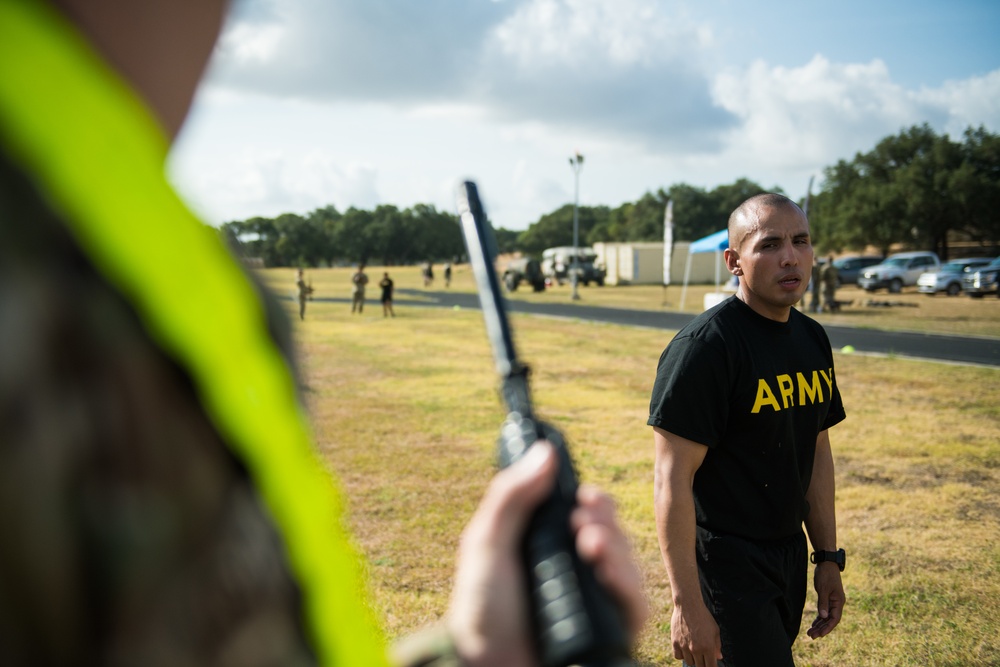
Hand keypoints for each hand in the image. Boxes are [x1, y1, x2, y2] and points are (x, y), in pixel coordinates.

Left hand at [446, 442, 646, 666]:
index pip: (588, 512)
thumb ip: (511, 496)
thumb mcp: (487, 543)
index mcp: (551, 544)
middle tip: (582, 523)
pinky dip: (627, 584)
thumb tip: (545, 451)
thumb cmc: (480, 607)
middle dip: (604, 520)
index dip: (593, 501)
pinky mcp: (608, 628)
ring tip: (592, 545)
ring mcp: (595, 598)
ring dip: (617, 546)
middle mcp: (577, 568)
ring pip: (629, 562)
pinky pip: (635, 603)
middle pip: (613, 532)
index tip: (584, 497)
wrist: (485, 664)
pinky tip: (607, 572)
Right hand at [670, 601, 722, 666]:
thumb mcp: (715, 630)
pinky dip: (682, 654)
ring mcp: (684, 646)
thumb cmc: (704, 617)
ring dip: (692, 658)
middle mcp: (696, 649)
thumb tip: (719, 657)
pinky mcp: (675, 642)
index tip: (710, 664)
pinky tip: (685, 647)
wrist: (688, 605)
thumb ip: (717, 645)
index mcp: (708, 647)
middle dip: (703, 663)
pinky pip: (678, 656)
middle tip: (703, 655)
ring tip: (694, 648)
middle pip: (700, 666)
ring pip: (689, 662)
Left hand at [807, 563, 844, 638]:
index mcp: (838, 602)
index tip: (820, 635)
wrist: (827, 563)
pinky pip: (824, 611)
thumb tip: (823, 617)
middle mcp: (837, 603)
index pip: (834, 619)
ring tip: (810, 633)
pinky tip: (814, 624)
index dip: (827, 628)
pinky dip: (819, 618)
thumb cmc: (826, 575)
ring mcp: (833, 601)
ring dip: (819, 625)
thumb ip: (823, 603)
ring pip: (826, 617)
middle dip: (821, 629)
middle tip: (811, 636)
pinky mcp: (827, 598)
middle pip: (830, 620)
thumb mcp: (823, 589)